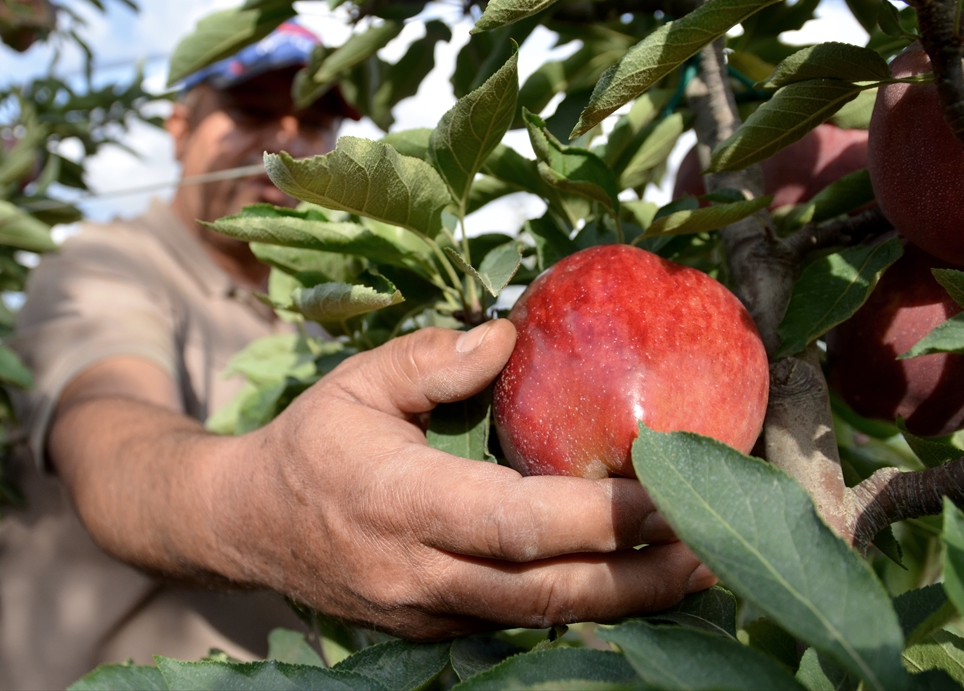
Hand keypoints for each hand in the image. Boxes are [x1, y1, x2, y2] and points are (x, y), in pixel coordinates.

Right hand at [217, 320, 714, 639]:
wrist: (245, 526)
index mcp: (400, 501)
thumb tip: (512, 334)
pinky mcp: (435, 629)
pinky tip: (633, 580)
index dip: (602, 514)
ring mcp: (428, 613)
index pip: (518, 522)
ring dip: (629, 599)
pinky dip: (584, 603)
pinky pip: (521, 621)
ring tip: (701, 568)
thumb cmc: (307, 445)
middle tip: (718, 542)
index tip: (670, 489)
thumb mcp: (356, 382)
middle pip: (550, 590)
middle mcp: (419, 571)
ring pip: (545, 618)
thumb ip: (430, 359)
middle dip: (642, 574)